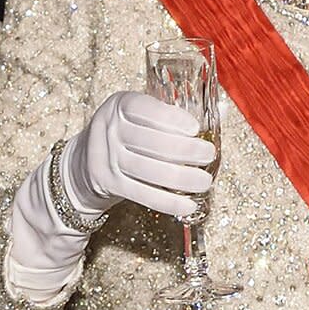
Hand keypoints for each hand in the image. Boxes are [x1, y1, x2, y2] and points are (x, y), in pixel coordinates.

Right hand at [68, 92, 214, 218]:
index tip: (195, 129)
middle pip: (151, 142)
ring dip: (181, 178)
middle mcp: (110, 128)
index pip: (145, 109)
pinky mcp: (108, 183)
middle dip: (185, 151)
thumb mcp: (142, 115)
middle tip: (208, 155)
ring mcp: (107, 157)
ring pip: (148, 170)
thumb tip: (223, 110)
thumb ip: (177, 113)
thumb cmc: (128, 133)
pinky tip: (188, 204)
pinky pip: (141, 194)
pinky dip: (167, 201)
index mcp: (120, 105)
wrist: (84, 161)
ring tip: (204, 181)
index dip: (172, 119)